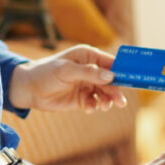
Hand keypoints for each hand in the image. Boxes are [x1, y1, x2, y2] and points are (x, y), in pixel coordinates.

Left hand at [8, 45, 126, 112]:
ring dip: (106, 100)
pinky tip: (87, 108)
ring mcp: (87, 84)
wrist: (29, 89)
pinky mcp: (82, 98)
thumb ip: (89, 73)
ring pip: (105, 93)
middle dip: (116, 90)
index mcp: (89, 56)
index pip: (111, 62)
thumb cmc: (46, 72)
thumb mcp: (66, 70)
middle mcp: (91, 69)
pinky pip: (95, 102)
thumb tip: (111, 76)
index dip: (124, 70)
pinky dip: (94, 106)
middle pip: (112, 80)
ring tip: (102, 106)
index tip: (136, 79)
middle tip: (120, 102)